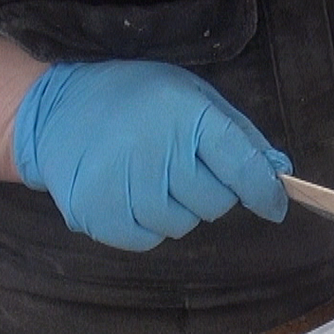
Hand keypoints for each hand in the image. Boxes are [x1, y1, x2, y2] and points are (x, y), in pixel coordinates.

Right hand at [12, 61, 290, 250]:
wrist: (55, 111)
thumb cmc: (132, 99)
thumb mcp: (189, 94)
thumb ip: (237, 133)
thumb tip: (278, 169)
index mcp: (184, 113)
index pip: (242, 165)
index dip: (264, 191)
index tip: (274, 205)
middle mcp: (156, 149)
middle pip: (216, 203)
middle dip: (211, 191)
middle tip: (183, 166)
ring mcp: (124, 185)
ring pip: (182, 224)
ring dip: (177, 208)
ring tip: (150, 176)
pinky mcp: (99, 215)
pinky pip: (148, 239)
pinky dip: (148, 224)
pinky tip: (130, 193)